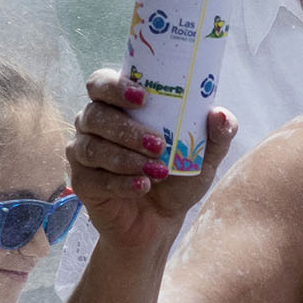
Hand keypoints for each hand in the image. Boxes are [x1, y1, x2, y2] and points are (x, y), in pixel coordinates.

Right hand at [66, 69, 238, 249]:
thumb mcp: (204, 156)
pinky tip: (143, 186)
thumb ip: (218, 134)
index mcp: (118, 106)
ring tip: (158, 170)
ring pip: (92, 147)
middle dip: (127, 129)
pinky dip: (120, 183)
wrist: (161, 220)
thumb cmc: (179, 176)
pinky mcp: (82, 182)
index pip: (101, 83)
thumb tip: (220, 114)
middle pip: (94, 114)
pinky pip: (93, 178)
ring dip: (126, 158)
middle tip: (159, 144)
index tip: (143, 98)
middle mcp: (94, 124)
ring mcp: (83, 153)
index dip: (115, 86)